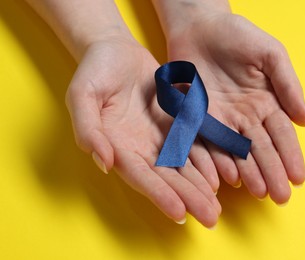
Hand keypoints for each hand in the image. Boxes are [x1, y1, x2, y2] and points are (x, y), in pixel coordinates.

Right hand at [65, 36, 220, 227]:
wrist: (115, 52)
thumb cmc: (94, 73)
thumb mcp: (82, 96)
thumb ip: (88, 129)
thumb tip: (104, 162)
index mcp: (117, 146)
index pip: (140, 176)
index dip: (159, 194)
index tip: (179, 212)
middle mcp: (140, 148)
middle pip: (166, 178)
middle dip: (188, 198)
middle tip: (210, 218)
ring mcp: (159, 137)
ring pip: (183, 167)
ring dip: (200, 187)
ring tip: (217, 207)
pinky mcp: (175, 123)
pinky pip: (193, 144)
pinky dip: (206, 160)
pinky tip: (221, 175)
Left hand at [166, 14, 304, 203]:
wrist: (200, 27)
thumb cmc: (239, 35)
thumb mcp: (270, 54)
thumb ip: (288, 85)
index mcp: (266, 102)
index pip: (281, 134)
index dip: (290, 156)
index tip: (299, 178)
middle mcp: (245, 116)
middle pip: (260, 149)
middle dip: (271, 172)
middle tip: (280, 196)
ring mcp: (221, 120)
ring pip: (236, 152)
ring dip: (248, 173)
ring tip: (258, 192)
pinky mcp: (197, 118)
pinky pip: (208, 143)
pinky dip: (217, 160)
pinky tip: (227, 177)